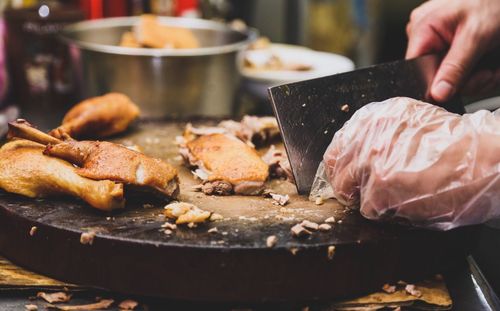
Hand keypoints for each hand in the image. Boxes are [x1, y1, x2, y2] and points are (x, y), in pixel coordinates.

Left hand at [323, 97, 499, 229]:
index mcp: (373, 119)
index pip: (337, 147)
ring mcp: (370, 165)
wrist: (482, 160)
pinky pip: (368, 210)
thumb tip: (357, 151)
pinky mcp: (379, 192)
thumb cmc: (456, 144)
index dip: (341, 165)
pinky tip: (403, 203)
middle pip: (337, 171)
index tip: (346, 174)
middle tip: (365, 192)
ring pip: (350, 192)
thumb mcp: (413, 121)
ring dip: (367, 199)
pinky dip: (384, 212)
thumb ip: (380, 133)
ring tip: (393, 197)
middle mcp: (367, 139)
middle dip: (349, 185)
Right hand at [406, 0, 499, 101]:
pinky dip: (475, 72)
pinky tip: (487, 64)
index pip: (416, 71)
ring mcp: (436, 40)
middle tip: (487, 75)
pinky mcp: (449, 46)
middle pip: (435, 76)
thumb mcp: (477, 37)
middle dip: (465, 81)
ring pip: (448, 77)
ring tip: (491, 68)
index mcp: (422, 28)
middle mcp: (424, 34)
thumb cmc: (495, 2)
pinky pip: (456, 69)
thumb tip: (437, 93)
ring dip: (474, 79)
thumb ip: (457, 67)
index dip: (437, 84)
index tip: (461, 86)